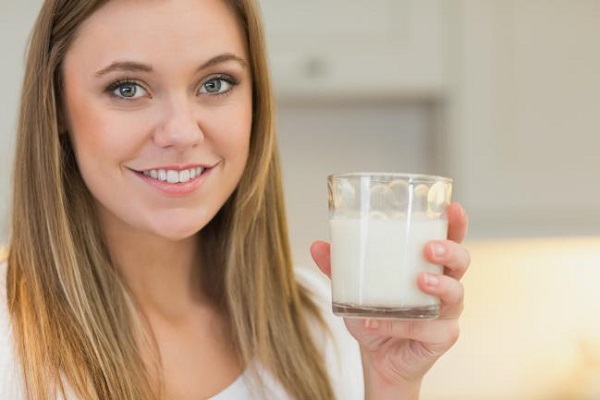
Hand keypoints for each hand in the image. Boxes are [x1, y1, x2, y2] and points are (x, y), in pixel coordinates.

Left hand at [311, 203, 469, 399]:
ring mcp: (447, 313)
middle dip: (450, 250)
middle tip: (429, 247)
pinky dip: (399, 324)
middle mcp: (445, 286)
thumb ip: (339, 268)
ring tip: (420, 280)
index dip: (455, 223)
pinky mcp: (442, 337)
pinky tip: (376, 322)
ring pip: (455, 294)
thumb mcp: (354, 289)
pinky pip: (427, 329)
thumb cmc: (375, 316)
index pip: (449, 238)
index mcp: (429, 265)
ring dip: (440, 285)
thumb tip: (317, 245)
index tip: (452, 208)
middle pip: (462, 261)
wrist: (378, 359)